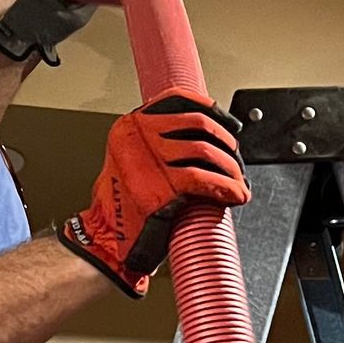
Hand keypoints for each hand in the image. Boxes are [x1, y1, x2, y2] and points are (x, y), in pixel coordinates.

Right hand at [59, 92, 249, 295]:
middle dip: (227, 143)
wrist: (104, 242)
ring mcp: (147, 162)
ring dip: (232, 169)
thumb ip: (162, 144)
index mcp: (129, 127)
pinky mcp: (160, 189)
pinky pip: (206, 180)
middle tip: (236, 159)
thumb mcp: (135, 162)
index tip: (229, 124)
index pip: (178, 100)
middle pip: (199, 124)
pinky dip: (228, 188)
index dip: (212, 110)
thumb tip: (208, 138)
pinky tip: (236, 195)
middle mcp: (136, 138)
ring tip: (238, 181)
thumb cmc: (123, 207)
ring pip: (206, 152)